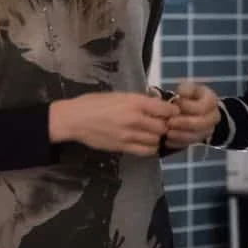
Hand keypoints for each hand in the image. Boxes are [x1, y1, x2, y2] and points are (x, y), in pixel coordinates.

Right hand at [49, 91, 178, 156]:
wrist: (75, 119)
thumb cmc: (96, 102)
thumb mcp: (120, 95)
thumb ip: (140, 101)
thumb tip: (158, 104)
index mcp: (135, 102)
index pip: (165, 110)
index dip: (172, 112)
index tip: (171, 112)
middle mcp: (135, 119)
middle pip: (163, 127)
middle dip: (165, 126)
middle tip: (161, 123)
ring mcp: (129, 135)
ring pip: (156, 141)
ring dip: (158, 138)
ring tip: (153, 133)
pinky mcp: (122, 147)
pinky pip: (145, 151)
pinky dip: (150, 148)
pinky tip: (146, 143)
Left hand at [164, 80, 219, 148]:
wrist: (197, 110)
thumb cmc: (191, 97)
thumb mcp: (189, 88)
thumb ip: (186, 89)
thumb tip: (181, 94)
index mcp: (211, 101)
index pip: (202, 107)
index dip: (188, 106)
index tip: (176, 103)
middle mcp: (213, 117)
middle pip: (202, 124)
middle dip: (184, 124)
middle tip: (169, 122)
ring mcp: (208, 130)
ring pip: (196, 136)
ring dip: (181, 136)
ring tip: (167, 133)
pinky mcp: (200, 139)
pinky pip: (190, 144)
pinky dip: (178, 143)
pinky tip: (168, 141)